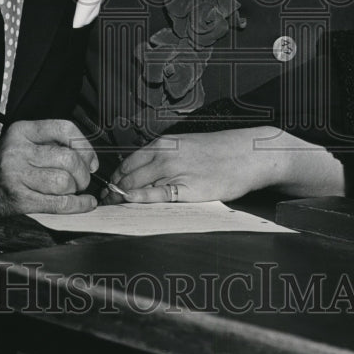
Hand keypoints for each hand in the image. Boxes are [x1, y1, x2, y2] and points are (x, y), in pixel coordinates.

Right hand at [0, 119, 98, 237]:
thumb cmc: (6, 168)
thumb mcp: (22, 143)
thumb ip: (50, 142)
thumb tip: (87, 154)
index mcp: (22, 131)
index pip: (64, 129)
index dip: (85, 146)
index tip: (90, 159)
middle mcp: (18, 151)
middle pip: (68, 159)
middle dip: (83, 173)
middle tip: (83, 179)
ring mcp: (17, 176)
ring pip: (64, 182)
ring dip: (76, 189)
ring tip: (74, 190)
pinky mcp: (20, 199)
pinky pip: (59, 203)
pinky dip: (78, 205)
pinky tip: (83, 203)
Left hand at [107, 127, 343, 203]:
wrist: (248, 154)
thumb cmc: (218, 152)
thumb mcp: (186, 146)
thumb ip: (164, 156)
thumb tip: (144, 172)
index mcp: (163, 144)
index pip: (128, 163)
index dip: (115, 179)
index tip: (109, 190)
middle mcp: (165, 154)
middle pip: (128, 175)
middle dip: (114, 191)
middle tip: (106, 204)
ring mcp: (176, 171)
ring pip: (138, 184)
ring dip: (123, 197)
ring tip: (114, 209)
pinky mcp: (189, 188)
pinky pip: (158, 194)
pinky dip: (141, 198)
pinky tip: (130, 201)